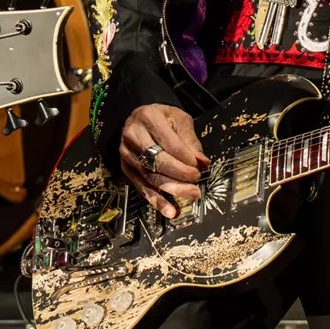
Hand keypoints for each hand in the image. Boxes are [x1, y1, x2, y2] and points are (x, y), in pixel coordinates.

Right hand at [116, 102, 204, 217]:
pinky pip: (142, 187)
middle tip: (196, 184)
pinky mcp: (126, 168)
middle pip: (158, 161)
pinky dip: (156, 201)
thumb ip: (190, 140)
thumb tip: (202, 162)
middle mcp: (134, 136)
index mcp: (149, 118)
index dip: (186, 159)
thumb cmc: (160, 118)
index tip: (199, 167)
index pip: (170, 144)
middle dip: (180, 175)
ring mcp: (128, 154)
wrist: (138, 120)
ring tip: (190, 195)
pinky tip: (169, 210)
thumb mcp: (178, 120)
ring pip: (150, 176)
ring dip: (172, 189)